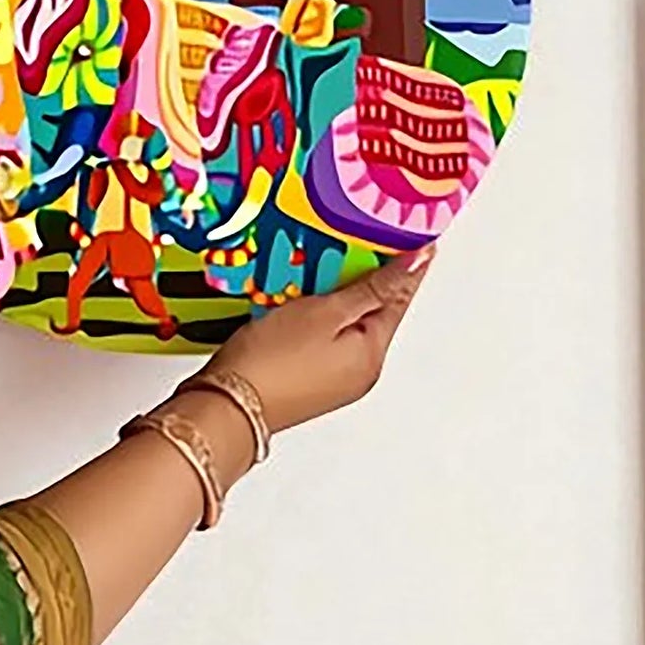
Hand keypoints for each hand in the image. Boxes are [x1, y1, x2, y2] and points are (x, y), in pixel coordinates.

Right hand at [206, 246, 431, 435]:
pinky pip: (326, 339)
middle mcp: (361, 372)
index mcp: (373, 354)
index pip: (399, 298)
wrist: (227, 404)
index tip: (415, 241)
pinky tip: (298, 303)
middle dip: (366, 280)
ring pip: (347, 325)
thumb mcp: (328, 311)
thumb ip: (374, 287)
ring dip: (338, 298)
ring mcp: (335, 380)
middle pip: (373, 313)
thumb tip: (417, 265)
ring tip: (320, 270)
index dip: (406, 266)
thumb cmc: (272, 359)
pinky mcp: (310, 381)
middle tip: (358, 245)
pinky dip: (319, 318)